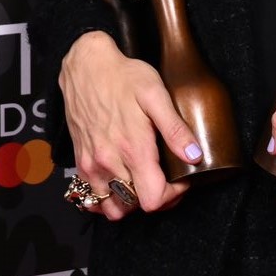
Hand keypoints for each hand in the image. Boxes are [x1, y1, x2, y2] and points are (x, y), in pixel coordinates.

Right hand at [59, 30, 199, 219]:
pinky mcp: (81, 161)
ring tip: (146, 182)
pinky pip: (93, 197)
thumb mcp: (155, 94)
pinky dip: (109, 198)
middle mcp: (109, 162)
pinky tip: (122, 183)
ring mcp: (92, 164)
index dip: (173, 195)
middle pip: (136, 206)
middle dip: (157, 197)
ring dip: (132, 202)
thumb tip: (194, 155)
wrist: (86, 66)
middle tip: (168, 179)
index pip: (153, 199)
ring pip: (112, 208)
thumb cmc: (123, 77)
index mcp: (132, 148)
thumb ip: (174, 128)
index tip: (181, 179)